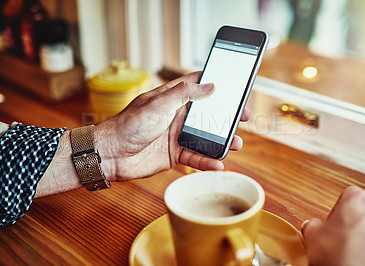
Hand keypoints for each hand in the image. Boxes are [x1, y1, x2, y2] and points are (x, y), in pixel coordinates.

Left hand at [95, 71, 249, 180]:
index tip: (233, 87)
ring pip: (205, 137)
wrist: (111, 155)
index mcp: (171, 98)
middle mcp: (175, 115)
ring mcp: (175, 135)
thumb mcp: (158, 104)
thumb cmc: (129, 125)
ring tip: (236, 143)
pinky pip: (195, 157)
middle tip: (243, 118)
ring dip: (221, 140)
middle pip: (207, 114)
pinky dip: (207, 160)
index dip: (215, 85)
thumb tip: (208, 85)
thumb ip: (183, 94)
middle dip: (225, 116)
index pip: (196, 86)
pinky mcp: (174, 154)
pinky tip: (218, 163)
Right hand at [301, 186, 364, 265]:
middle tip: (343, 240)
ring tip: (354, 253)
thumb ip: (313, 223)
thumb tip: (314, 226)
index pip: (348, 195)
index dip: (338, 210)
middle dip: (355, 224)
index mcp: (359, 200)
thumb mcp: (312, 235)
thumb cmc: (340, 259)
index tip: (333, 224)